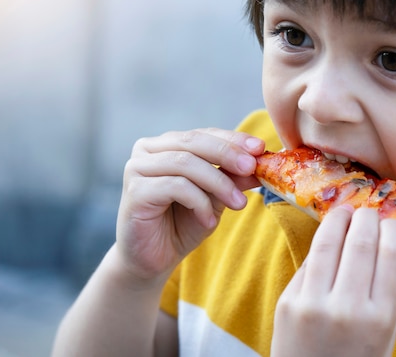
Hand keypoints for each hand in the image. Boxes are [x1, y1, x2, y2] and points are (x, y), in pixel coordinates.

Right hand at [115, 128, 264, 282]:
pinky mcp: (135, 191)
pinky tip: (209, 220)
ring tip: (238, 204)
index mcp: (166, 145)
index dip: (233, 139)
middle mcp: (148, 151)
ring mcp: (137, 168)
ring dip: (219, 183)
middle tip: (252, 168)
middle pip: (194, 142)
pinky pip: (176, 186)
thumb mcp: (214, 198)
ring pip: (187, 163)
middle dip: (228, 154)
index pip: (204, 134)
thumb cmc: (181, 224)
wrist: (152, 260)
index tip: (260, 147)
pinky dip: (199, 202)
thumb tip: (260, 163)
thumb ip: (232, 178)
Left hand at [271, 206, 395, 356]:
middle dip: (366, 218)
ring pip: (327, 242)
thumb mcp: (385, 334)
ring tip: (344, 212)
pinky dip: (321, 247)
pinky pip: (308, 263)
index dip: (393, 229)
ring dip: (338, 219)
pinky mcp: (287, 302)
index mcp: (381, 318)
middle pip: (360, 240)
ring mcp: (312, 303)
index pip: (392, 254)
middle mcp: (347, 307)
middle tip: (368, 213)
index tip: (391, 223)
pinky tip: (327, 239)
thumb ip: (386, 293)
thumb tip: (386, 243)